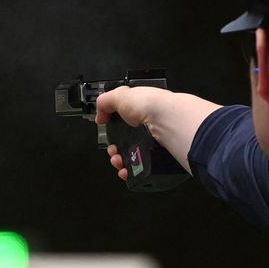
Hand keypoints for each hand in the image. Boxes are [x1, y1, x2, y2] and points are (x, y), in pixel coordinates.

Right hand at [95, 87, 221, 182]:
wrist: (168, 122)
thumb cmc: (151, 106)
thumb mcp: (121, 95)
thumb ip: (106, 101)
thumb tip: (100, 113)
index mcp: (141, 111)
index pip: (123, 122)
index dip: (112, 129)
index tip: (107, 132)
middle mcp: (148, 128)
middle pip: (125, 143)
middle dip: (113, 149)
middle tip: (113, 150)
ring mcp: (154, 144)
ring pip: (131, 157)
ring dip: (119, 161)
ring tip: (118, 161)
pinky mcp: (158, 158)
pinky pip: (141, 169)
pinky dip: (130, 172)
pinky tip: (126, 170)